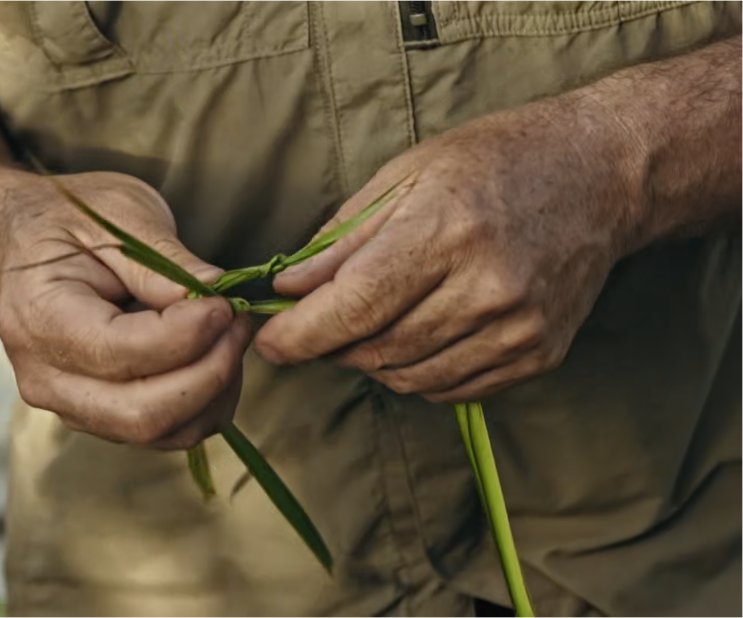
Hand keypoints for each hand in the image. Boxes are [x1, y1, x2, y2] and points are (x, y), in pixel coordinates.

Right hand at [0, 171, 248, 448]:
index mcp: (40, 319)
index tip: (225, 302)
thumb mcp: (116, 215)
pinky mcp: (99, 417)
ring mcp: (70, 406)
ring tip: (231, 335)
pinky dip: (204, 403)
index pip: (123, 352)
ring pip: (160, 432)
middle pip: (143, 414)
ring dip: (215, 392)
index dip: (188, 334)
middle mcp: (45, 378)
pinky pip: (164, 433)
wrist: (26, 244)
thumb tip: (218, 295)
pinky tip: (215, 356)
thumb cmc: (70, 221)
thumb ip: (164, 261)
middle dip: (210, 374)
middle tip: (239, 323)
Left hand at [256, 96, 638, 402]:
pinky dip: (419, 373)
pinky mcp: (539, 354)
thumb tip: (288, 290)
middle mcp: (486, 287)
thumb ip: (341, 240)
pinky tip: (419, 335)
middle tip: (321, 321)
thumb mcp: (406, 175)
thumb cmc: (494, 162)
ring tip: (373, 321)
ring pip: (411, 378)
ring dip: (374, 360)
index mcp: (445, 231)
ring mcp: (519, 327)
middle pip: (377, 349)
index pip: (353, 307)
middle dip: (332, 344)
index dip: (300, 335)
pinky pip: (453, 389)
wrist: (599, 174)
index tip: (270, 344)